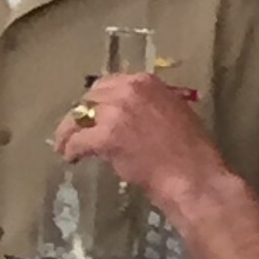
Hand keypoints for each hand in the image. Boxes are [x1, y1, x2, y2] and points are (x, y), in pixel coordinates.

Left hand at [54, 73, 227, 209]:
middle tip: (76, 129)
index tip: (94, 113)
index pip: (109, 84)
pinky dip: (71, 150)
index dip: (98, 100)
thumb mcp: (174, 114)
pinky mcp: (106, 137)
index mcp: (146, 82)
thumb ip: (149, 107)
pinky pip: (78, 141)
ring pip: (79, 117)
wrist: (193, 176)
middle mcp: (128, 90)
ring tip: (64, 146)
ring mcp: (116, 112)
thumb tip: (130, 116)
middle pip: (91, 97)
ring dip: (69, 132)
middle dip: (82, 114)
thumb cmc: (192, 152)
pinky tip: (71, 158)